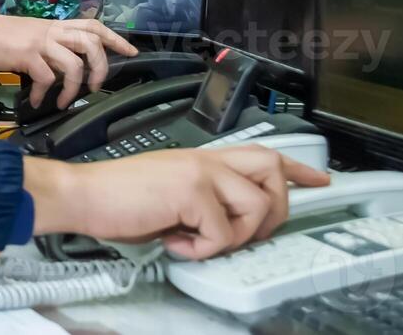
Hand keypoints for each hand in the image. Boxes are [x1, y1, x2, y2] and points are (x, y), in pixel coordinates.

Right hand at [0, 8, 137, 107]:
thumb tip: (57, 69)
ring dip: (74, 88)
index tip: (131, 52)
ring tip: (64, 101)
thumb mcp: (26, 37)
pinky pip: (47, 78)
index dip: (115, 38)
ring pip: (74, 63)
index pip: (92, 25)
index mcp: (52, 26)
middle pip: (92, 42)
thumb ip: (45, 48)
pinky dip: (45, 94)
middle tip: (95, 86)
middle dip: (101, 68)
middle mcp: (50, 31)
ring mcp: (39, 42)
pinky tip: (38, 101)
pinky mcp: (26, 55)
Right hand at [25, 147, 331, 260]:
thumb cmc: (116, 198)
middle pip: (272, 171)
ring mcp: (200, 172)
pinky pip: (223, 232)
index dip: (297, 168)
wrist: (83, 195)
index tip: (319, 180)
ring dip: (235, 237)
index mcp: (200, 159)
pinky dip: (201, 249)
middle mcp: (205, 159)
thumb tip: (226, 227)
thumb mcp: (169, 195)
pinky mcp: (191, 191)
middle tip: (248, 232)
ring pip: (256, 207)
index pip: (261, 153)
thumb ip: (202, 201)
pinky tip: (175, 242)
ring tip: (199, 241)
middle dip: (275, 209)